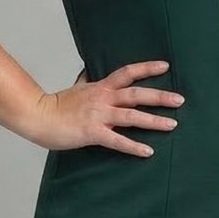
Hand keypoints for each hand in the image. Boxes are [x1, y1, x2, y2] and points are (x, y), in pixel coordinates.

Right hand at [29, 59, 183, 155]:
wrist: (38, 116)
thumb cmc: (56, 105)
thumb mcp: (76, 88)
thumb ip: (87, 81)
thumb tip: (89, 72)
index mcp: (100, 87)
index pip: (127, 72)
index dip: (147, 68)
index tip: (165, 66)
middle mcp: (103, 98)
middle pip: (136, 94)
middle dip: (160, 97)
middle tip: (180, 100)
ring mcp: (99, 115)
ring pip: (132, 116)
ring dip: (153, 120)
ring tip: (172, 125)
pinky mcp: (93, 133)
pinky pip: (118, 140)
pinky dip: (134, 146)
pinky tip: (148, 151)